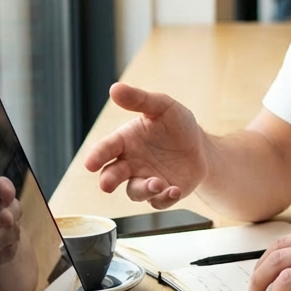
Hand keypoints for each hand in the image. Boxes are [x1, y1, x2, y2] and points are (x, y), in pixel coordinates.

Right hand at [83, 83, 207, 206]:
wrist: (200, 146)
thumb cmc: (176, 124)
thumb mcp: (162, 106)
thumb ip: (139, 100)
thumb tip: (115, 88)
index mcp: (125, 141)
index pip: (106, 149)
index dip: (97, 156)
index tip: (90, 164)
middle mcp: (130, 163)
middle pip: (112, 175)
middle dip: (108, 180)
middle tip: (106, 184)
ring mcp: (145, 180)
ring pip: (135, 191)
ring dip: (143, 189)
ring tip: (156, 182)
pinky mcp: (162, 194)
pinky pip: (158, 202)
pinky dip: (164, 198)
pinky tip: (174, 189)